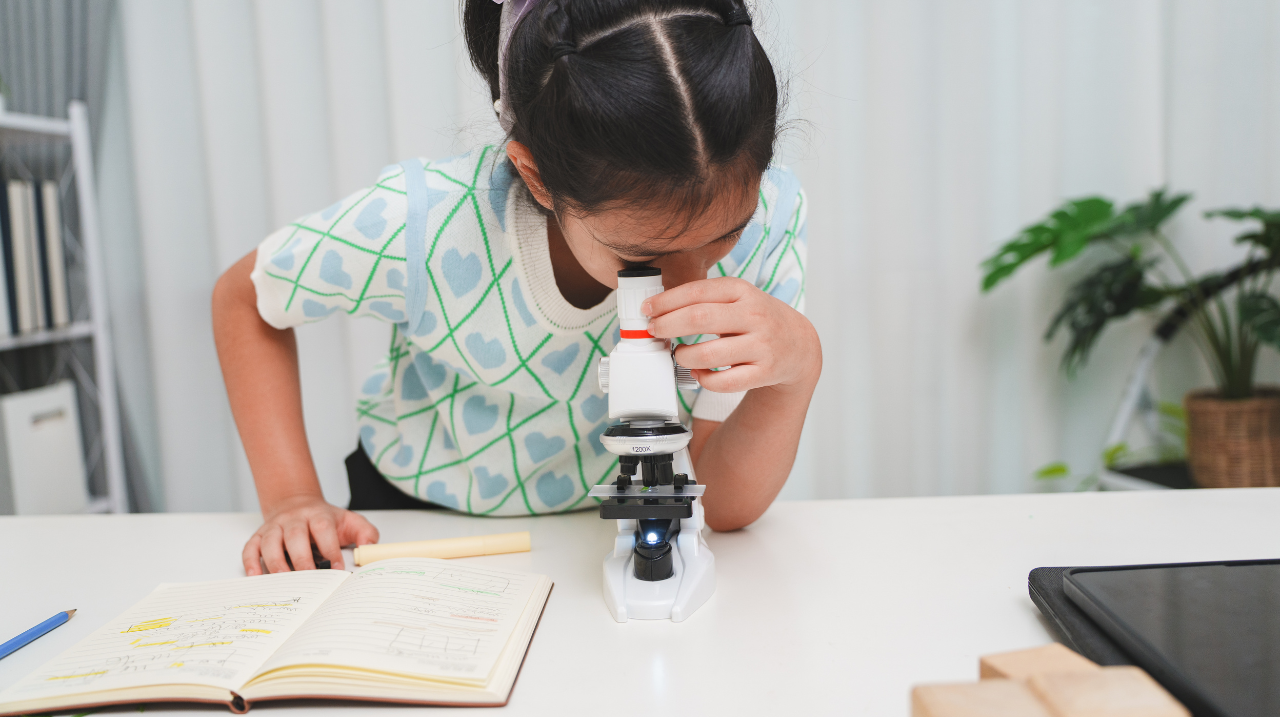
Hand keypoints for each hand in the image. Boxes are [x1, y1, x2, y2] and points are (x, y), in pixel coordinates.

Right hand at [242, 494, 378, 574]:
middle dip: (302, 558)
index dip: (329, 547)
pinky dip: (250, 562)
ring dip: (276, 562)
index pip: (323, 528)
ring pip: (271, 541)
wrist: (297, 504)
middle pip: (295, 534)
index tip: (337, 567)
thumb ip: (366, 533)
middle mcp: (293, 519)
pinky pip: (250, 548)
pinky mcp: (259, 536)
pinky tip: (256, 576)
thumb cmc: (325, 520)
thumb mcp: (350, 521)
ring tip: (284, 580)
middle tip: (309, 577)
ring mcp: (274, 527)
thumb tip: (370, 549)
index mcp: (318, 514)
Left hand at [644, 277, 820, 394]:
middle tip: (654, 330)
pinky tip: (699, 372)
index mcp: (742, 291)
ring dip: (683, 356)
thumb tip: (657, 307)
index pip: (697, 291)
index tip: (647, 309)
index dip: (666, 301)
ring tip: (679, 354)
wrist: (798, 344)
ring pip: (708, 354)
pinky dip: (703, 379)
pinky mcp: (764, 373)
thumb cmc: (756, 318)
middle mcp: (754, 316)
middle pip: (699, 319)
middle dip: (667, 325)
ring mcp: (761, 346)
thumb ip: (704, 299)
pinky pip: (723, 382)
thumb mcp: (737, 297)